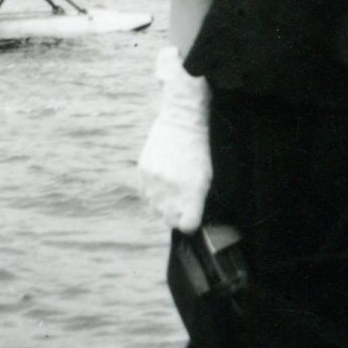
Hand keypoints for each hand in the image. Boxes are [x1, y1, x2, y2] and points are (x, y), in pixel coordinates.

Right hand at [137, 46, 211, 231]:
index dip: (189, 223)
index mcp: (193, 190)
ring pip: (155, 209)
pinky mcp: (142, 173)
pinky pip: (145, 196)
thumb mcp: (205, 176)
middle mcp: (172, 188)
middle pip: (169, 220)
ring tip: (170, 188)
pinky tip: (160, 180)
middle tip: (180, 200)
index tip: (190, 217)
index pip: (187, 226)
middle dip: (175, 215)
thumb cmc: (197, 149)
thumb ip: (195, 201)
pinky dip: (152, 193)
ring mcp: (155, 181)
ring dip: (162, 204)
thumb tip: (185, 222)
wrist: (181, 121)